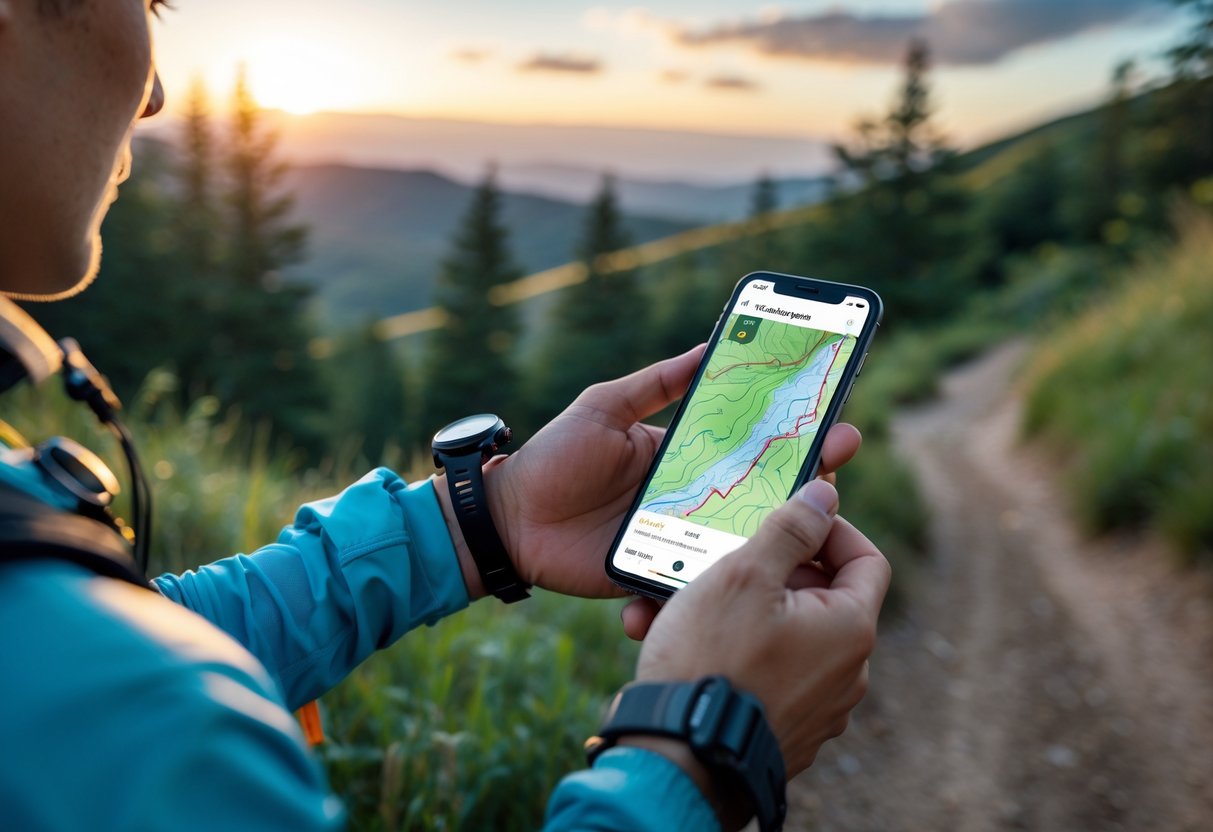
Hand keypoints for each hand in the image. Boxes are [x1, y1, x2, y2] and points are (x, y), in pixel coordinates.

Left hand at [441, 345, 862, 599]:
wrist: (509, 521)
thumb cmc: (554, 457)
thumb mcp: (605, 407)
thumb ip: (655, 383)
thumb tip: (708, 346)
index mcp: (684, 455)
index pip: (751, 444)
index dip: (793, 434)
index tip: (832, 419)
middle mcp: (692, 497)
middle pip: (761, 492)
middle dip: (806, 479)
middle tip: (838, 459)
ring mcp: (680, 538)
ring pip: (743, 539)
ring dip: (781, 533)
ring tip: (817, 520)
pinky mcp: (661, 573)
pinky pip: (700, 580)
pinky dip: (727, 581)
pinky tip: (761, 576)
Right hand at [634, 479, 889, 776]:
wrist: (679, 760)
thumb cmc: (711, 660)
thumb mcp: (744, 575)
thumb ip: (790, 529)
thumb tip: (826, 493)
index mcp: (850, 629)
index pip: (866, 559)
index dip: (831, 529)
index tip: (788, 518)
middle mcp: (848, 674)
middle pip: (822, 598)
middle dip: (773, 571)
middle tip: (726, 558)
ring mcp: (819, 709)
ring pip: (788, 637)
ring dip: (746, 612)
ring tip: (691, 603)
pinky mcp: (787, 733)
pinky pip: (770, 676)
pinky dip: (740, 653)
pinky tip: (693, 645)